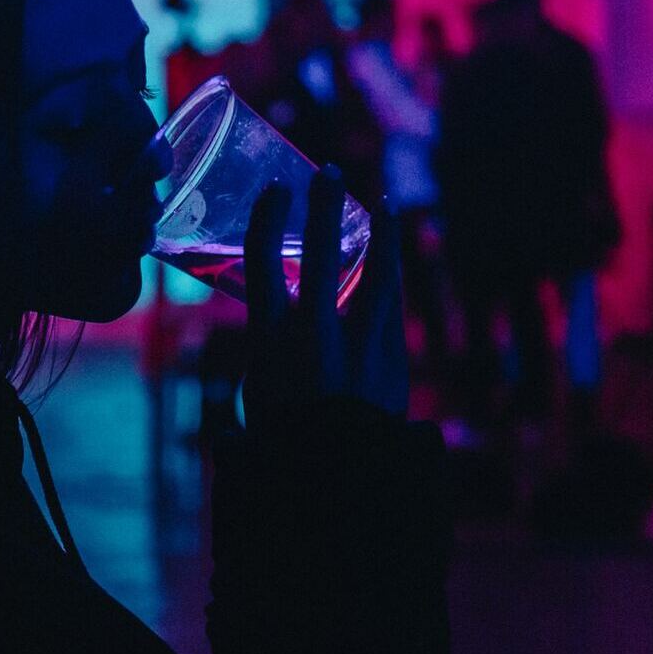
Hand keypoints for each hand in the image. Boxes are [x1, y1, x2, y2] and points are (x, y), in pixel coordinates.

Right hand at [243, 165, 407, 422]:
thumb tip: (264, 357)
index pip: (261, 262)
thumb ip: (265, 359)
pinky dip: (392, 275)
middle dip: (323, 206)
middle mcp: (315, 333)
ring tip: (383, 204)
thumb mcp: (257, 400)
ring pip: (373, 272)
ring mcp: (359, 343)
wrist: (337, 480)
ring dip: (379, 234)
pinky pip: (393, 304)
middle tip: (329, 173)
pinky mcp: (392, 357)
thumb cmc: (284, 443)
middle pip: (317, 251)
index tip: (275, 191)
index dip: (267, 220)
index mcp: (270, 339)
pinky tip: (394, 257)